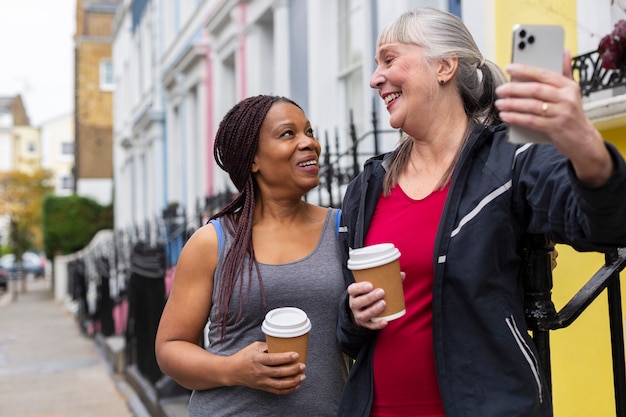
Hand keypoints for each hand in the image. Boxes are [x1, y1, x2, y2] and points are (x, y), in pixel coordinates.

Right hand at [229, 341, 305, 394]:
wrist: (232, 371)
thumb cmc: (244, 356)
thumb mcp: (254, 346)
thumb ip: (268, 346)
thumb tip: (283, 344)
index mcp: (257, 359)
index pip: (273, 359)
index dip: (286, 357)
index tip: (296, 355)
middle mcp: (259, 371)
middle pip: (279, 372)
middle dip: (293, 370)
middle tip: (302, 366)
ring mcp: (261, 381)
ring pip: (280, 384)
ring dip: (293, 381)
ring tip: (302, 376)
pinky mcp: (262, 387)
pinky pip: (277, 391)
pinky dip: (288, 390)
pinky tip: (296, 385)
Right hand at [347, 272, 404, 329]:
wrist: (361, 310)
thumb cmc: (368, 294)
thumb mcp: (371, 287)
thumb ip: (385, 280)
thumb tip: (401, 274)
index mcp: (354, 293)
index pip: (352, 290)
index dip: (360, 287)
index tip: (370, 285)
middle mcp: (354, 304)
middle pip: (358, 302)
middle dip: (369, 297)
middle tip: (382, 292)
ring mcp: (359, 315)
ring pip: (364, 314)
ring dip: (374, 309)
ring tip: (384, 303)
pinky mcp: (365, 324)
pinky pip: (370, 325)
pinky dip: (377, 324)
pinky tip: (385, 321)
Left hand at [495, 50, 612, 185]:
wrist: (582, 139)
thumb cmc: (572, 113)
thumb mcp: (572, 92)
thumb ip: (565, 72)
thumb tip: (564, 52)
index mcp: (568, 86)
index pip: (544, 74)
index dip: (525, 70)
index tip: (509, 67)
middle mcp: (566, 98)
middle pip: (535, 90)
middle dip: (515, 89)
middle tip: (500, 90)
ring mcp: (561, 114)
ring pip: (531, 106)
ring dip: (512, 104)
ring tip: (499, 103)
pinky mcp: (554, 128)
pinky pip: (531, 121)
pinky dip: (516, 118)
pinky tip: (505, 115)